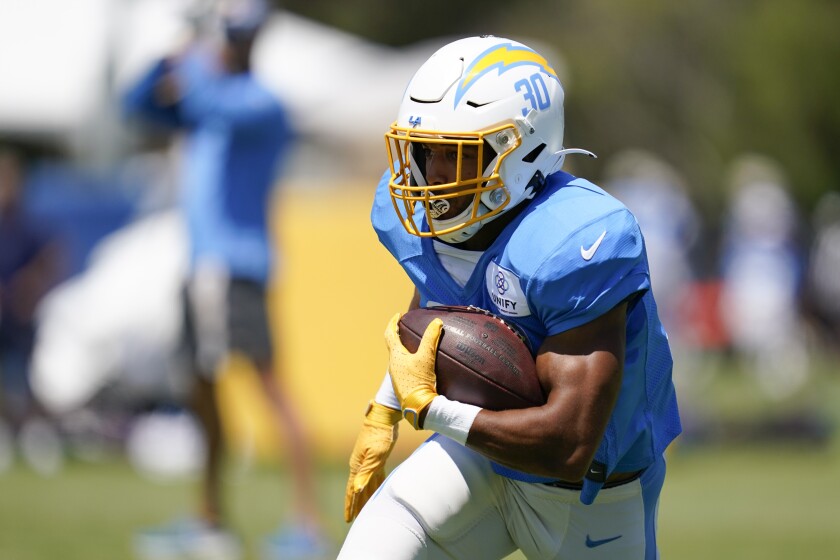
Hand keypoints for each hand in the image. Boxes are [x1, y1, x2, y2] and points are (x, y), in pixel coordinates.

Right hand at [344, 401, 401, 521]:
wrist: (383, 417)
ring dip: (366, 496)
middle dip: (356, 504)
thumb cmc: (380, 435)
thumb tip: (356, 490)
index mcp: (357, 466)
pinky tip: (377, 490)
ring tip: (365, 509)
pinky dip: (375, 485)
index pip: (352, 490)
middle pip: (358, 489)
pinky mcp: (377, 457)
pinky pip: (375, 475)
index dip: (351, 505)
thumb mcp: (376, 456)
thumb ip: (366, 473)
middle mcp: (359, 465)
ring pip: (366, 483)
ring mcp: (367, 460)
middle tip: (356, 519)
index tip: (348, 519)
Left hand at [384, 312, 442, 428]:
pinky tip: (421, 363)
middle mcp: (394, 365)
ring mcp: (398, 376)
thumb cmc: (419, 381)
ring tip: (415, 343)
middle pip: (393, 346)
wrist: (418, 407)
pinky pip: (405, 367)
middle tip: (407, 327)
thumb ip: (431, 338)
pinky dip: (410, 360)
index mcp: (396, 356)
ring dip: (404, 348)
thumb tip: (436, 321)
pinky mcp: (404, 384)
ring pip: (399, 357)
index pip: (390, 334)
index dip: (393, 323)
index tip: (398, 315)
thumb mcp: (426, 358)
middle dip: (399, 335)